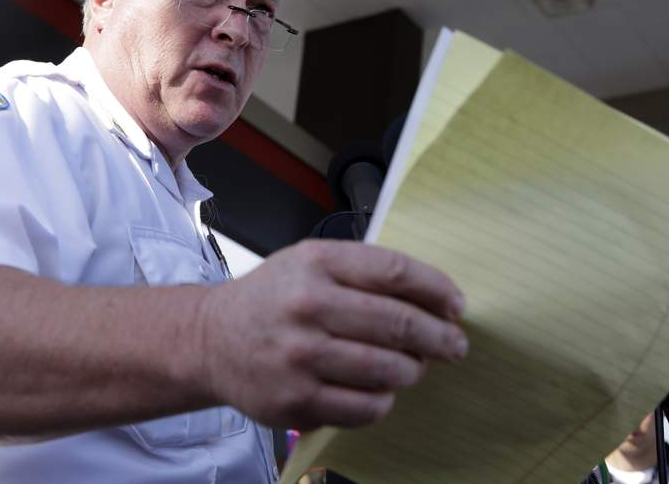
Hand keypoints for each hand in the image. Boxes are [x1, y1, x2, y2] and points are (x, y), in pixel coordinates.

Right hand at [198, 239, 466, 429]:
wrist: (212, 339)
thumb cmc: (273, 298)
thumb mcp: (309, 261)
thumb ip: (363, 271)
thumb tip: (433, 298)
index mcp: (316, 264)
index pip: (395, 273)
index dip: (437, 290)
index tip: (456, 305)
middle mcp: (307, 307)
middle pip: (399, 323)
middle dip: (440, 337)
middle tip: (454, 344)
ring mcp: (300, 357)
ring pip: (388, 370)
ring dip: (414, 370)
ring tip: (415, 366)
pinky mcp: (296, 400)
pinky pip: (367, 407)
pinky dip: (384, 400)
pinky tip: (380, 389)